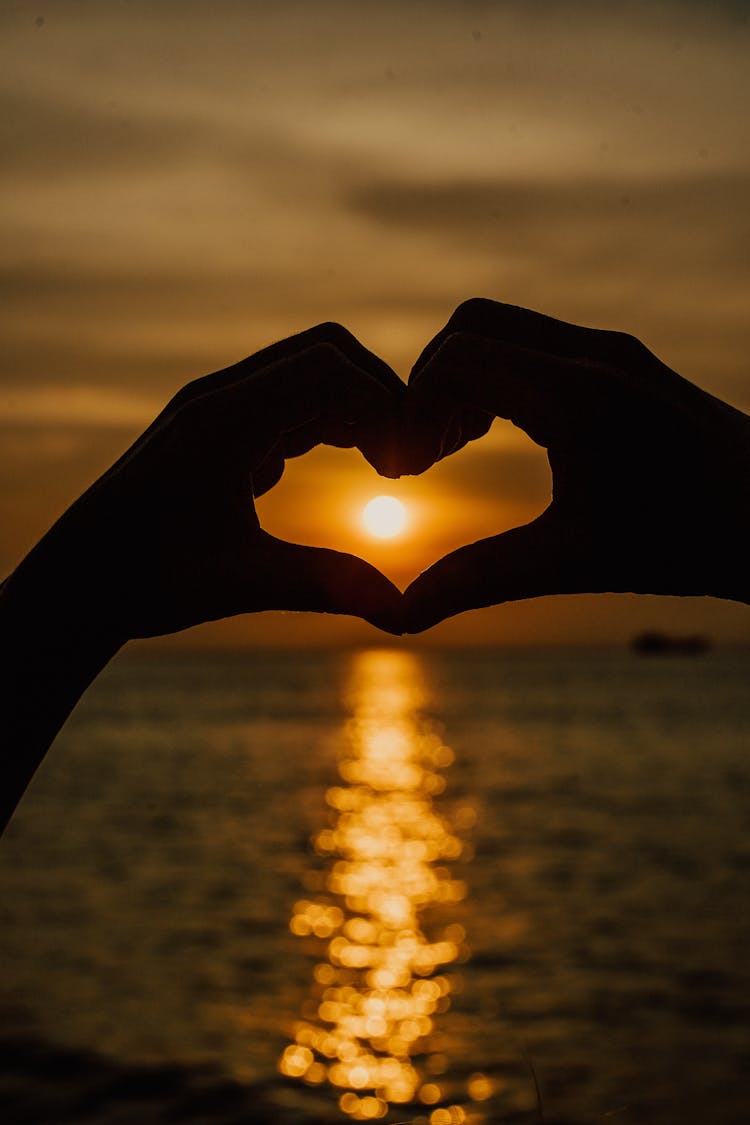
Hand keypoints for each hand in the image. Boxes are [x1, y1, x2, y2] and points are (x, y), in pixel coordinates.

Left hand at [4, 324, 405, 644]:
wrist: (77, 583)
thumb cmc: (143, 581)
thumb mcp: (240, 583)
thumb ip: (325, 584)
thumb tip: (402, 610)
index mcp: (222, 420)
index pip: (326, 367)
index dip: (382, 404)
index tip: (406, 466)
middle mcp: (219, 399)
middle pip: (324, 354)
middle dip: (377, 397)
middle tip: (405, 462)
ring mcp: (216, 410)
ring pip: (307, 376)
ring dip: (354, 410)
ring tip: (388, 468)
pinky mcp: (218, 430)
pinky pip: (288, 403)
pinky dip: (328, 424)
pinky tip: (346, 469)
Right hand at [401, 299, 749, 630]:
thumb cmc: (689, 542)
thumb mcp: (574, 562)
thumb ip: (480, 579)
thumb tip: (402, 616)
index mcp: (575, 392)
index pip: (455, 360)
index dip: (411, 411)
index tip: (407, 472)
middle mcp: (594, 353)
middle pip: (473, 325)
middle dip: (432, 383)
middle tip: (426, 455)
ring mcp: (614, 351)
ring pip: (508, 328)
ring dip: (469, 377)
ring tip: (457, 447)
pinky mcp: (628, 362)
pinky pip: (542, 343)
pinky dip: (505, 375)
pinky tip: (506, 435)